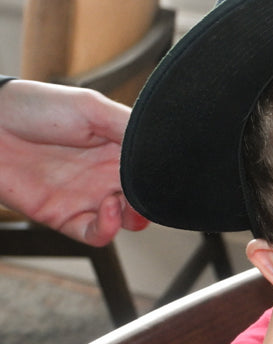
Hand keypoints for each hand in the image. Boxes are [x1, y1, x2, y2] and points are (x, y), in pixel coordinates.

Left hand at [0, 79, 147, 244]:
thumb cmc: (35, 108)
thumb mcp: (92, 108)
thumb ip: (131, 129)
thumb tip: (166, 149)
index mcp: (118, 148)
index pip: (152, 171)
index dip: (162, 179)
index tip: (163, 177)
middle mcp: (106, 175)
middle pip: (144, 199)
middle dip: (152, 202)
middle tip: (146, 194)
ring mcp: (87, 197)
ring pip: (127, 221)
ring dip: (135, 218)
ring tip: (123, 201)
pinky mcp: (65, 216)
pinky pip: (97, 235)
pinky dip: (109, 229)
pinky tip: (108, 210)